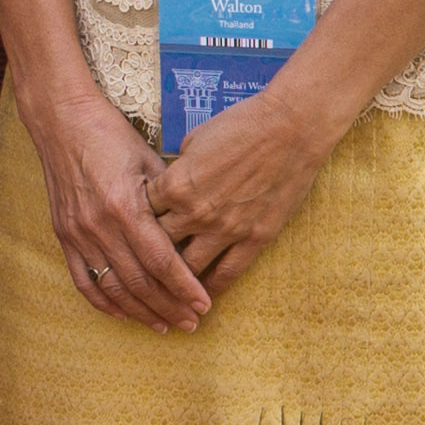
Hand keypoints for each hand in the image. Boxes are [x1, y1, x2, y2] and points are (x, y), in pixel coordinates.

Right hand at [23, 68, 209, 332]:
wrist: (62, 121)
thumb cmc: (112, 136)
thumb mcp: (149, 162)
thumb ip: (169, 200)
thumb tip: (197, 231)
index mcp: (126, 205)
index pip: (161, 261)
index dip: (184, 287)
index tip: (204, 305)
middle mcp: (100, 225)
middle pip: (139, 282)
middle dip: (169, 307)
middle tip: (192, 323)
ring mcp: (78, 233)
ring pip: (113, 287)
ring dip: (141, 312)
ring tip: (164, 325)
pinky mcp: (64, 234)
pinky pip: (83, 279)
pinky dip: (104, 302)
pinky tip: (123, 315)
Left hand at [142, 84, 341, 304]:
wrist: (291, 128)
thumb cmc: (241, 125)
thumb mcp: (194, 139)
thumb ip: (177, 168)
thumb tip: (167, 182)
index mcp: (175, 185)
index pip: (141, 215)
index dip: (136, 222)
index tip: (133, 232)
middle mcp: (195, 213)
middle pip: (158, 246)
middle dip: (148, 257)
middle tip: (141, 269)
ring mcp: (225, 229)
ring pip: (187, 268)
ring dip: (174, 282)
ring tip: (165, 294)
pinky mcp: (254, 239)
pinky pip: (226, 274)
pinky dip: (209, 289)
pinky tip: (200, 299)